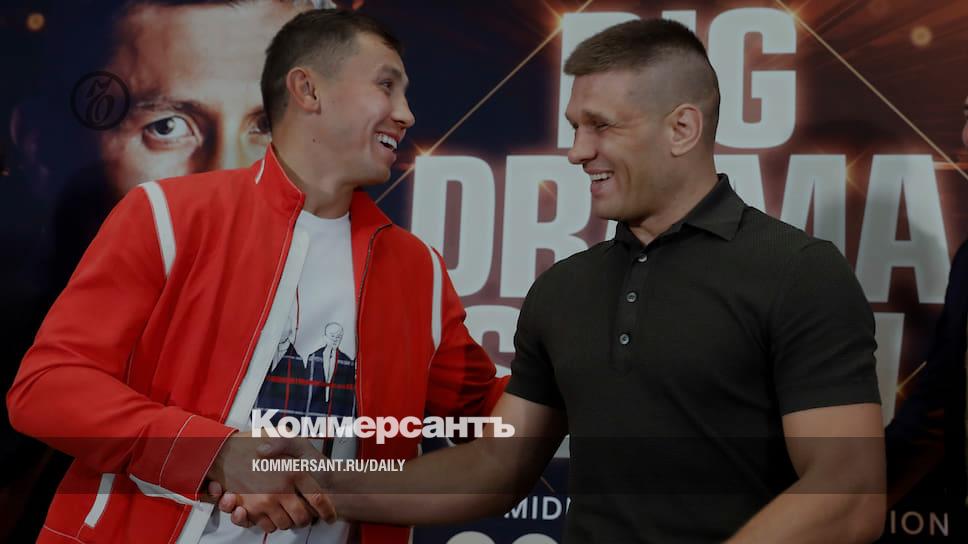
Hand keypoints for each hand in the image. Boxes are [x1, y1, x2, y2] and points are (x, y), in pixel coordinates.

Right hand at [207, 432, 334, 532]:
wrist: (223, 452)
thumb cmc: (257, 443)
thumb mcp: (288, 436)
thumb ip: (299, 447)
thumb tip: (304, 463)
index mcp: (295, 471)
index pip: (319, 499)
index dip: (327, 511)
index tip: (330, 516)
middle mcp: (280, 490)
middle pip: (302, 518)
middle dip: (306, 519)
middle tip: (307, 514)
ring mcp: (264, 501)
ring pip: (285, 524)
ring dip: (289, 521)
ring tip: (289, 511)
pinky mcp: (249, 509)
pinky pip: (266, 526)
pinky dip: (271, 523)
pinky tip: (273, 513)